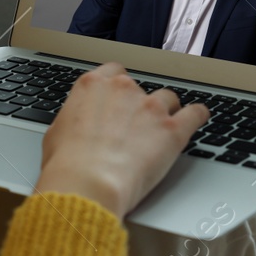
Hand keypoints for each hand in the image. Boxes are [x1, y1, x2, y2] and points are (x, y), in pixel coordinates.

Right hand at [34, 64, 208, 217]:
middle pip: (141, 87)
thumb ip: (74, 119)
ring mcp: (150, 107)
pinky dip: (198, 115)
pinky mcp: (172, 129)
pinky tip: (199, 117)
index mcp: (93, 86)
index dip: (119, 87)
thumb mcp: (56, 133)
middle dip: (140, 104)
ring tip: (163, 129)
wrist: (87, 183)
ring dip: (166, 111)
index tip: (120, 98)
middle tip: (135, 126)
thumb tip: (77, 124)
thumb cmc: (67, 165)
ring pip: (168, 98)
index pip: (114, 71)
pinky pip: (195, 113)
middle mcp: (123, 89)